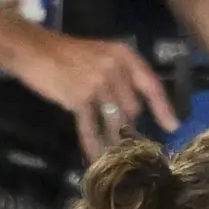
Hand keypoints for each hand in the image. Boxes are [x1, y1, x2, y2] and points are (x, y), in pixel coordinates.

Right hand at [17, 33, 180, 150]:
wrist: (35, 50)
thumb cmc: (68, 55)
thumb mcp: (101, 56)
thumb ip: (120, 79)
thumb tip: (133, 114)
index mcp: (123, 55)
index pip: (151, 84)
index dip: (163, 108)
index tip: (173, 127)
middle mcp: (114, 67)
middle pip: (132, 108)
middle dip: (126, 123)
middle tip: (118, 135)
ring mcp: (97, 83)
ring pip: (114, 120)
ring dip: (113, 139)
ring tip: (112, 155)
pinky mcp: (79, 98)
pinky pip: (91, 127)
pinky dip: (93, 144)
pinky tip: (95, 158)